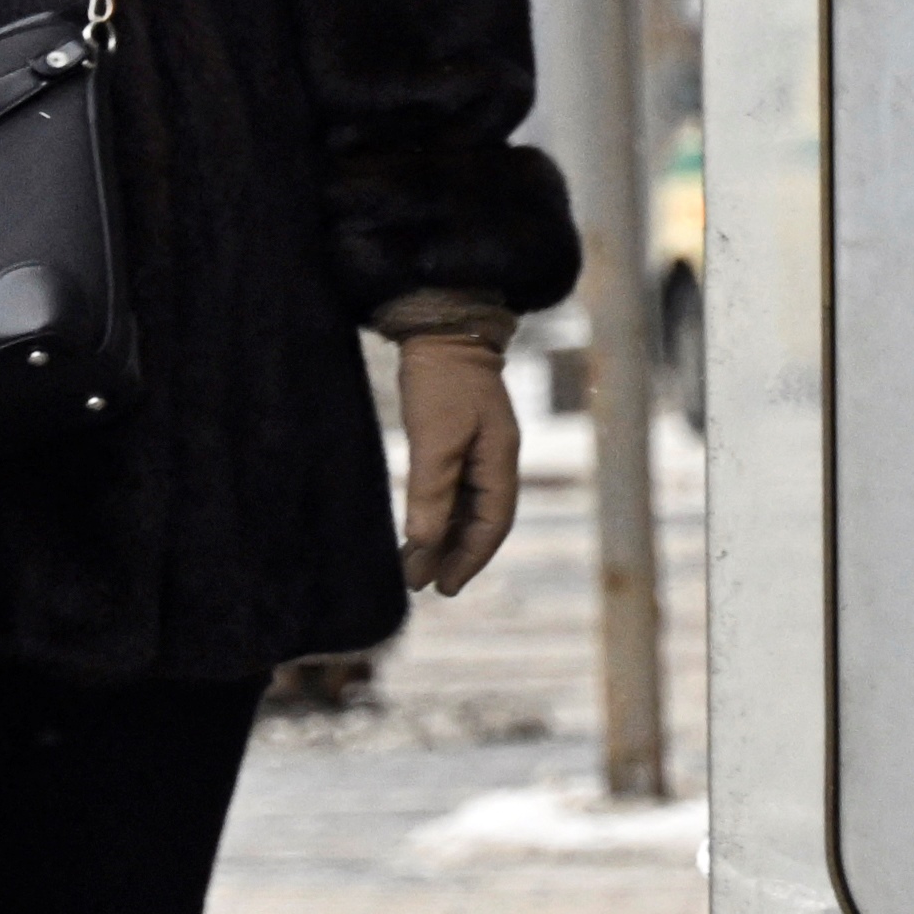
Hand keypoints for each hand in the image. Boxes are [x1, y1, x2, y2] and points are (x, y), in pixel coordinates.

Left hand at [397, 331, 524, 594]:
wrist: (442, 326)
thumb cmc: (441, 380)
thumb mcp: (434, 438)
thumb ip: (431, 492)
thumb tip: (423, 542)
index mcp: (500, 461)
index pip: (492, 524)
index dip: (470, 558)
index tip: (444, 587)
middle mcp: (495, 460)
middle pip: (480, 521)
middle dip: (453, 555)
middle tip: (423, 584)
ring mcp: (479, 449)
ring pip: (465, 507)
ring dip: (442, 536)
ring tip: (414, 565)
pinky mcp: (459, 438)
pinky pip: (453, 488)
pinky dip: (437, 512)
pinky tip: (419, 525)